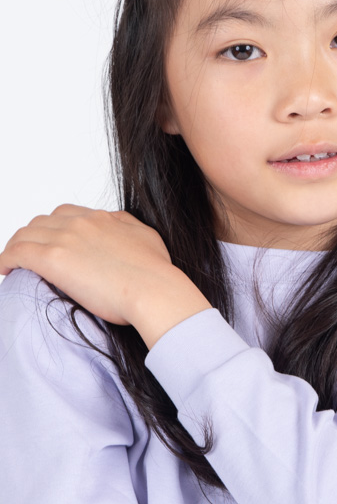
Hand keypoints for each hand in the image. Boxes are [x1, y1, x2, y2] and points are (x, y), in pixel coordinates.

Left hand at [0, 205, 211, 346]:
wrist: (153, 289)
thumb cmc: (155, 271)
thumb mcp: (145, 236)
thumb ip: (126, 226)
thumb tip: (115, 224)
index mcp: (100, 218)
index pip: (64, 214)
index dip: (52, 228)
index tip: (50, 242)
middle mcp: (80, 223)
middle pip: (41, 222)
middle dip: (32, 237)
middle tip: (29, 256)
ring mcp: (65, 238)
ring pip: (25, 235)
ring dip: (16, 247)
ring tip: (14, 264)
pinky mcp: (53, 259)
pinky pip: (16, 253)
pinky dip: (7, 259)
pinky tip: (6, 270)